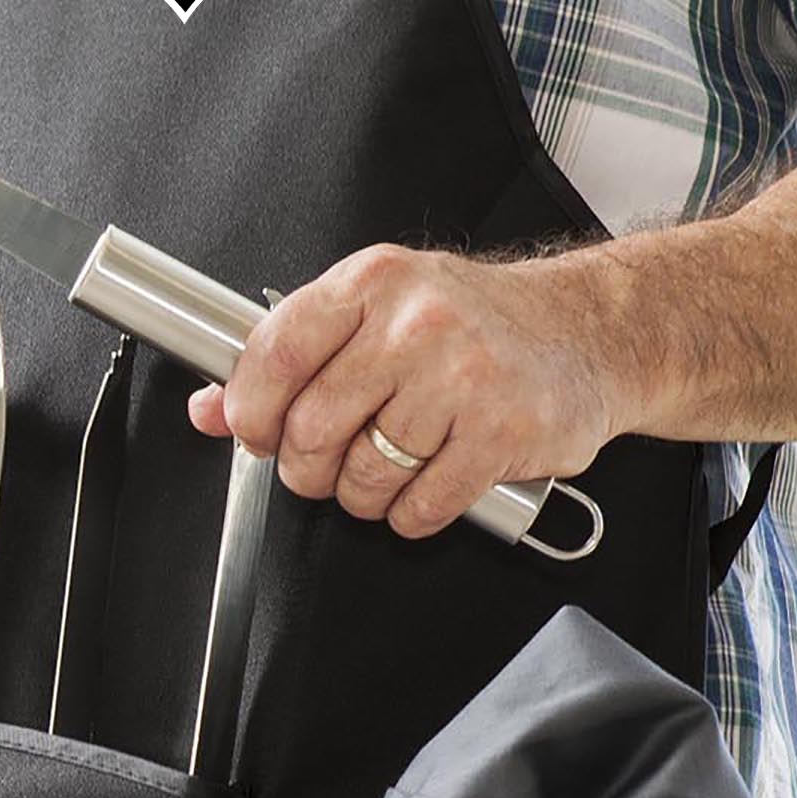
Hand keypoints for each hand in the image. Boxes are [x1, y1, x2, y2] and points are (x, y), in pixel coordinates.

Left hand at [185, 244, 636, 537]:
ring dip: (362, 495)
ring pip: (363, 477)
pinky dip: (410, 513)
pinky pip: (419, 507)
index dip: (251, 410)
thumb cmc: (473, 322)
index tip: (256, 431)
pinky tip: (427, 484)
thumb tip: (210, 407)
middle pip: (312, 429)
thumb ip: (293, 355)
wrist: (586, 331)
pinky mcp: (503, 435)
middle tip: (325, 463)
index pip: (276, 354)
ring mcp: (465, 380)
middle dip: (307, 466)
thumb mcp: (376, 310)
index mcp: (374, 284)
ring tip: (386, 469)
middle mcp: (418, 325)